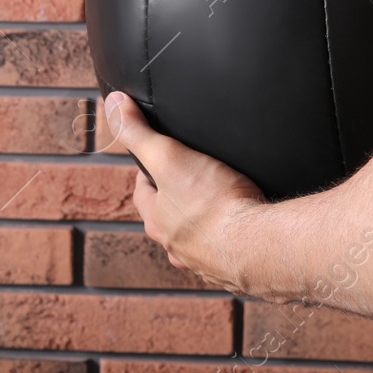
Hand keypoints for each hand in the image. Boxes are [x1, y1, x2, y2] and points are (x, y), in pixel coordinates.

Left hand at [106, 91, 266, 296]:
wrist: (259, 245)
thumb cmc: (213, 204)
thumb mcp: (168, 157)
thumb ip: (139, 133)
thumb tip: (113, 105)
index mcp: (157, 221)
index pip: (143, 191)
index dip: (150, 171)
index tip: (163, 155)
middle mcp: (176, 246)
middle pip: (169, 217)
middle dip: (178, 197)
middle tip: (197, 175)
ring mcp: (205, 260)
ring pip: (197, 237)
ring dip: (204, 223)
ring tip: (223, 200)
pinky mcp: (235, 267)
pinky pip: (228, 250)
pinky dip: (233, 238)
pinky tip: (246, 226)